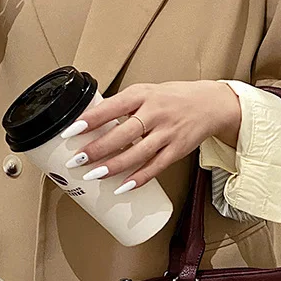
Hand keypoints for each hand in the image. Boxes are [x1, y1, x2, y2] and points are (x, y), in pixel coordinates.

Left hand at [61, 81, 241, 193]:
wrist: (210, 104)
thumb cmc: (172, 98)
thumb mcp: (146, 92)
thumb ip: (123, 106)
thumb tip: (92, 123)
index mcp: (142, 94)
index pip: (111, 107)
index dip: (90, 120)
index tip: (70, 131)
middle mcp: (155, 113)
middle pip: (122, 134)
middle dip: (97, 149)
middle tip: (77, 160)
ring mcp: (167, 133)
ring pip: (137, 154)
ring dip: (113, 167)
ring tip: (93, 175)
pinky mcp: (177, 150)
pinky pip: (155, 167)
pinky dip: (138, 179)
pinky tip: (123, 188)